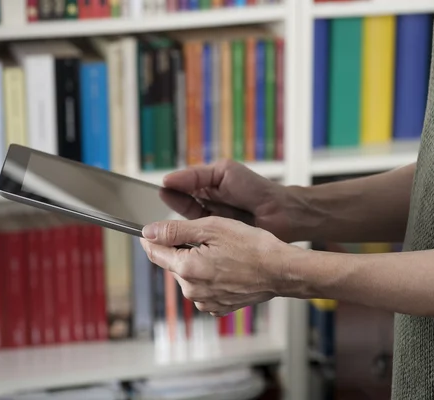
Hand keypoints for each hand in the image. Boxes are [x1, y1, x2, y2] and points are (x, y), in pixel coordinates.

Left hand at [139, 216, 302, 315]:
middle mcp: (191, 290)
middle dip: (180, 249)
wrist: (280, 271)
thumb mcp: (212, 228)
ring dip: (195, 263)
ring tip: (220, 252)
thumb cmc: (252, 246)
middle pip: (172, 264)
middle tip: (204, 236)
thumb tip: (148, 232)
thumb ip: (175, 230)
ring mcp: (204, 301)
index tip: (150, 231)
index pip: (154, 253)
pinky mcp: (217, 307)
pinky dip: (208, 277)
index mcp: (187, 268)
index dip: (150, 239)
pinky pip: (202, 288)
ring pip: (188, 276)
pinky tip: (225, 267)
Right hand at [162, 160, 297, 242]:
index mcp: (207, 186)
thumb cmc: (256, 189)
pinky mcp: (218, 242)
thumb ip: (195, 176)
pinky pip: (197, 241)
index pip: (180, 190)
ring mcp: (212, 225)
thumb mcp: (223, 173)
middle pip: (180, 210)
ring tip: (161, 227)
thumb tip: (167, 180)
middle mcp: (207, 206)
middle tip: (152, 214)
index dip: (169, 192)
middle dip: (168, 212)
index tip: (154, 194)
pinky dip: (187, 240)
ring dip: (175, 228)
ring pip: (186, 227)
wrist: (282, 213)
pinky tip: (178, 241)